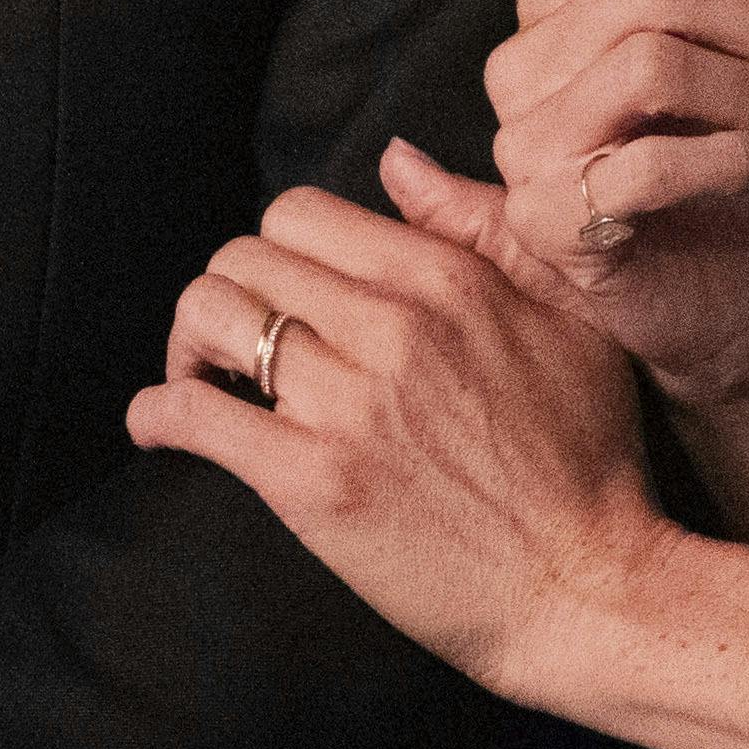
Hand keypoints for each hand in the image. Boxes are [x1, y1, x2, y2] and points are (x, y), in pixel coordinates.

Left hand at [131, 180, 669, 701]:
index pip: (300, 213)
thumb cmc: (589, 459)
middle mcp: (394, 328)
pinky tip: (161, 424)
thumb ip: (482, 227)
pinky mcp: (315, 483)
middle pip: (242, 258)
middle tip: (235, 344)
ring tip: (205, 379)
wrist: (590, 589)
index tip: (285, 296)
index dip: (277, 251)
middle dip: (227, 294)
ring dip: (188, 346)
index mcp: (447, 280)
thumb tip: (396, 158)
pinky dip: (159, 412)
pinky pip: (196, 415)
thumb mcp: (571, 318)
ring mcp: (350, 406)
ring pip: (210, 319)